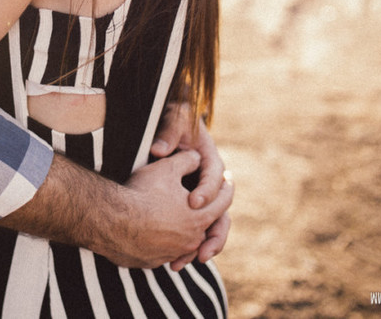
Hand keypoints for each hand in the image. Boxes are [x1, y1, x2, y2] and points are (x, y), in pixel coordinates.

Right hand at [108, 149, 233, 268]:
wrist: (112, 221)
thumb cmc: (142, 193)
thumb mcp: (167, 168)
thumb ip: (187, 160)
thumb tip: (197, 156)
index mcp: (200, 217)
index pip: (222, 203)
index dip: (226, 189)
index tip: (228, 182)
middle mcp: (191, 240)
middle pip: (208, 228)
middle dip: (208, 215)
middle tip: (204, 206)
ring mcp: (171, 253)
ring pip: (187, 245)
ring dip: (187, 234)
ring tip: (182, 223)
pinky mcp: (152, 261)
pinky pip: (164, 254)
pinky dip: (165, 245)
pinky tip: (157, 236)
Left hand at [152, 100, 231, 266]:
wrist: (168, 127)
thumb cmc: (174, 121)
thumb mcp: (174, 119)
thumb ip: (168, 132)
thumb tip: (158, 149)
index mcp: (211, 161)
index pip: (213, 177)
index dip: (206, 190)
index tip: (193, 201)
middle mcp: (210, 183)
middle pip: (221, 211)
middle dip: (214, 232)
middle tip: (203, 249)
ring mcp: (202, 197)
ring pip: (211, 227)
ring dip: (205, 246)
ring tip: (193, 261)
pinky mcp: (191, 208)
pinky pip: (196, 231)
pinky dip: (189, 247)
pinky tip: (174, 261)